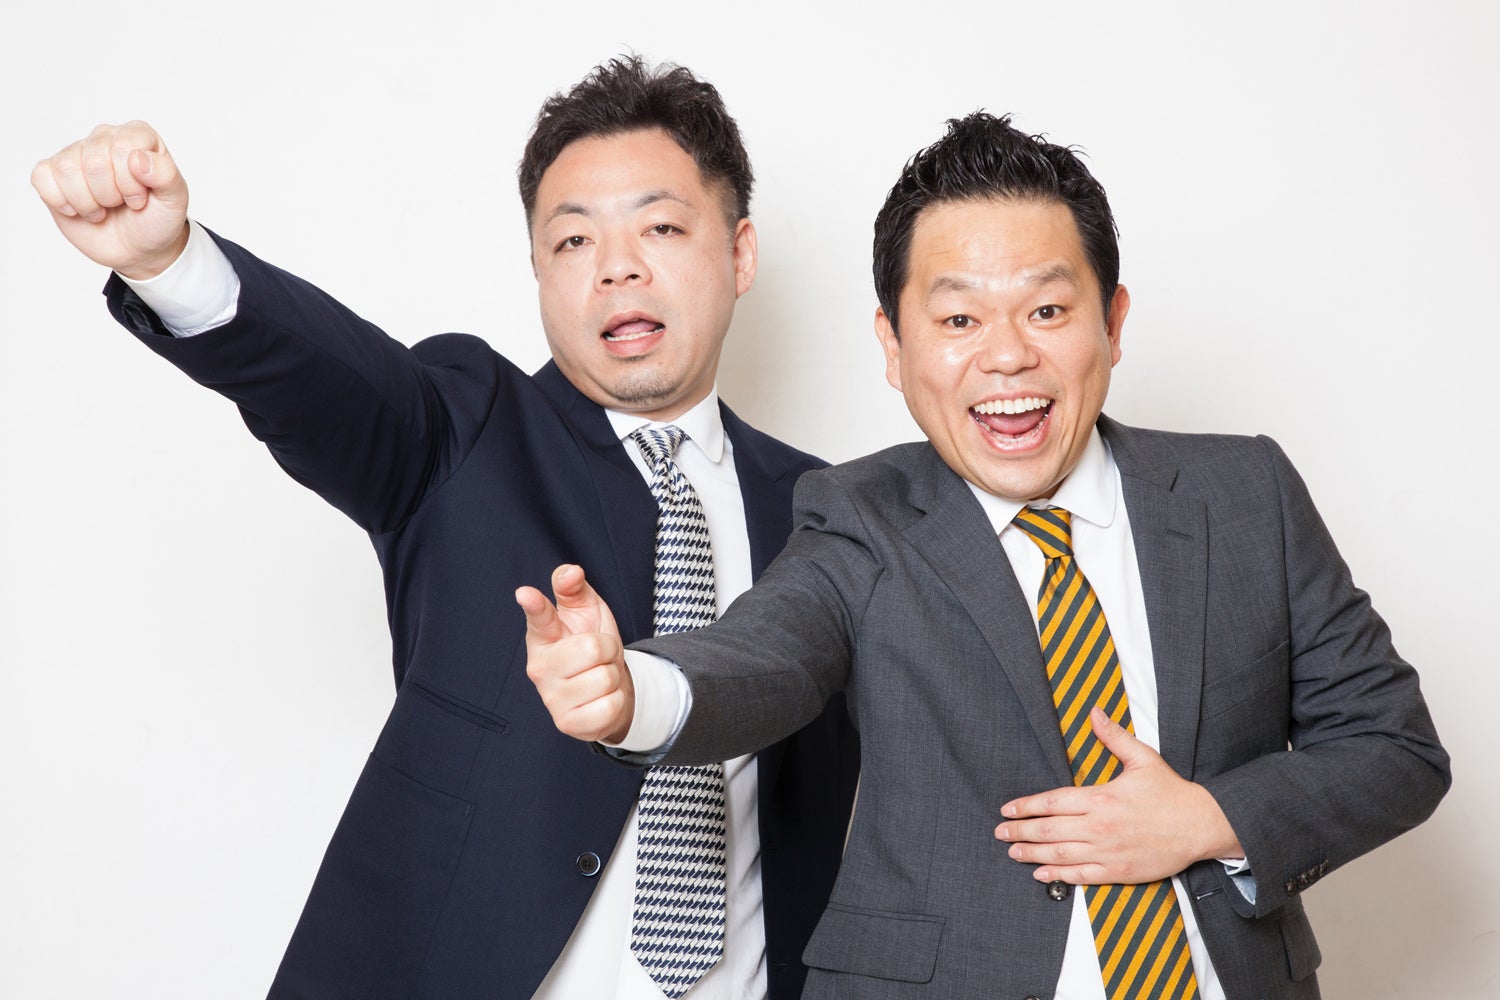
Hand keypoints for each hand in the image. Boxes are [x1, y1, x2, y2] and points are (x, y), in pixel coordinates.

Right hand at [31, 121, 189, 278]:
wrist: (138, 248)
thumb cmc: (157, 219)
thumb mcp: (175, 201)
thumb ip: (167, 176)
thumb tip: (138, 158)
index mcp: (137, 136)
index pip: (122, 148)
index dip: (130, 183)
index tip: (140, 198)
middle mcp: (104, 137)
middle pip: (94, 162)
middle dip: (110, 195)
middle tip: (120, 204)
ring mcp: (76, 153)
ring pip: (66, 170)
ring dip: (87, 202)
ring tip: (102, 208)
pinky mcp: (53, 172)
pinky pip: (42, 177)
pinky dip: (61, 201)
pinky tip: (78, 208)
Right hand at [517, 564, 633, 744]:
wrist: (607, 687)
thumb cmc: (590, 644)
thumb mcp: (585, 611)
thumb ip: (573, 588)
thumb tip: (571, 571)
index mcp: (541, 636)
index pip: (539, 617)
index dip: (534, 604)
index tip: (525, 594)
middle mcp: (539, 668)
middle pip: (593, 649)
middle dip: (608, 649)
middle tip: (599, 656)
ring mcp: (551, 698)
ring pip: (605, 678)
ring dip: (613, 676)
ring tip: (599, 677)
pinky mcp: (568, 723)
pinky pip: (610, 705)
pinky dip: (616, 700)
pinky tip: (601, 699)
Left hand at [995, 707, 1243, 884]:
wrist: (1202, 825)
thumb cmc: (1171, 793)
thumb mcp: (1142, 758)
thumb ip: (1113, 737)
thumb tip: (1094, 712)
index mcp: (1101, 798)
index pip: (1053, 802)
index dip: (1026, 806)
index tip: (1008, 809)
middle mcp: (1100, 827)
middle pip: (1050, 830)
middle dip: (1021, 831)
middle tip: (1000, 833)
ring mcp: (1108, 851)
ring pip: (1060, 855)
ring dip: (1032, 854)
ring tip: (1012, 852)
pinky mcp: (1119, 871)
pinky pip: (1082, 876)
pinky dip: (1059, 877)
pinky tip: (1041, 874)